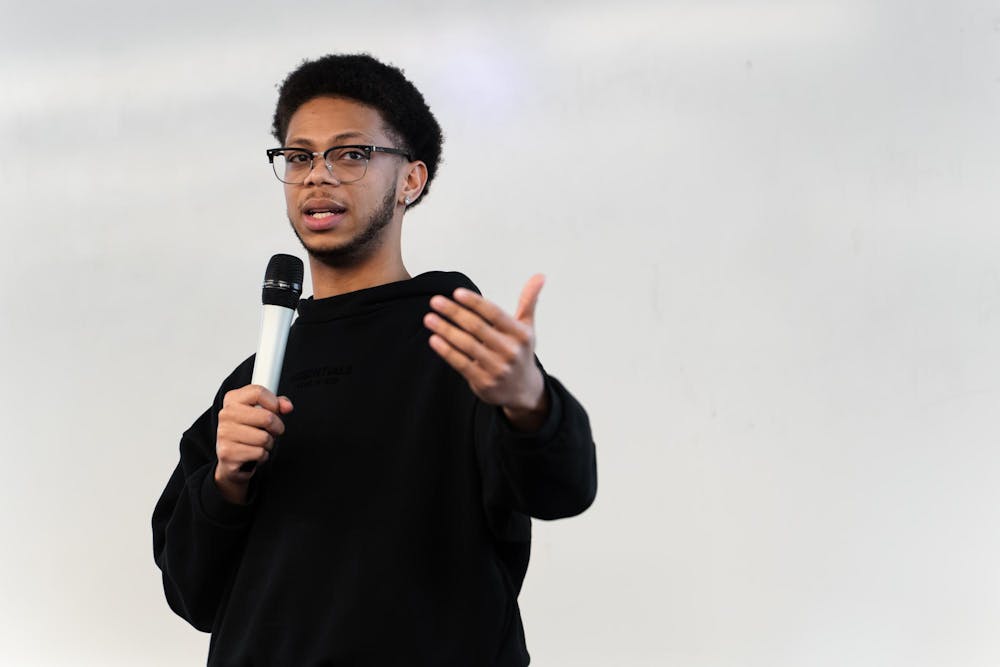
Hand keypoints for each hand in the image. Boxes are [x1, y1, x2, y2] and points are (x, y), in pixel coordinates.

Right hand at [214, 385, 293, 503]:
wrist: (230, 457)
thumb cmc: (247, 432)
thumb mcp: (262, 412)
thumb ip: (277, 404)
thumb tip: (287, 406)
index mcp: (233, 399)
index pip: (258, 392)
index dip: (274, 403)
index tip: (276, 410)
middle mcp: (226, 414)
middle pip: (267, 417)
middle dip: (277, 427)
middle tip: (272, 431)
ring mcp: (224, 433)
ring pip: (265, 438)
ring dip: (269, 443)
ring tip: (260, 443)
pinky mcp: (227, 453)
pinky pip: (259, 453)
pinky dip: (262, 455)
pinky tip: (253, 453)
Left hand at [424, 274, 549, 430]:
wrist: (523, 391)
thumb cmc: (520, 352)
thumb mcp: (527, 328)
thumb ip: (528, 301)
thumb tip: (540, 275)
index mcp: (520, 334)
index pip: (494, 314)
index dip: (475, 302)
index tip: (456, 292)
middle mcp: (510, 351)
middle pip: (477, 328)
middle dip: (454, 312)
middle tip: (435, 301)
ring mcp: (496, 368)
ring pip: (466, 345)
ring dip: (445, 330)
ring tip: (429, 318)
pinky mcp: (483, 382)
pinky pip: (461, 363)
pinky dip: (446, 351)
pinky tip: (434, 339)